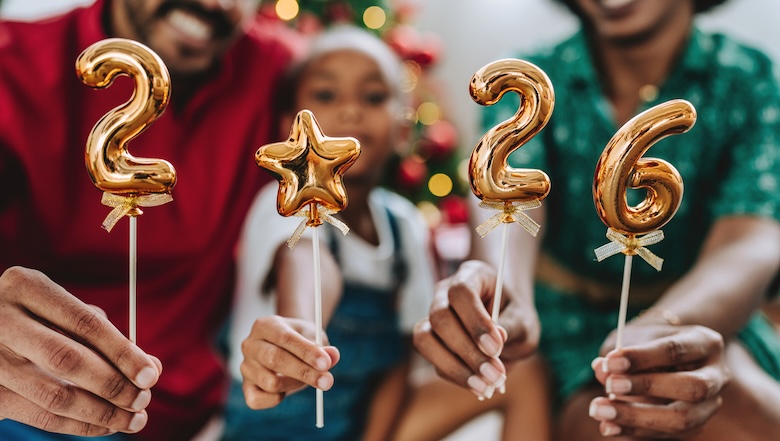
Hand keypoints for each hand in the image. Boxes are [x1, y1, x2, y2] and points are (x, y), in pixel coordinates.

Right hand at [0, 266, 161, 435]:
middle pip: (68, 360)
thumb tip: (151, 368)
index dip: (122, 352)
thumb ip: (106, 335)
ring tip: (133, 419)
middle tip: (144, 400)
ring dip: (102, 413)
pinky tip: (106, 425)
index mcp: (27, 287)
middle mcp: (1, 320)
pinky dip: (80, 426)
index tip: (151, 375)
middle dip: (114, 385)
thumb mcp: (64, 311)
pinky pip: (40, 417)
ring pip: (54, 396)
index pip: (85, 323)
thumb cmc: (37, 321)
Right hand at [240, 315, 339, 408]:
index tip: (326, 363)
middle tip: (328, 381)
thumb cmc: (301, 338)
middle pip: (274, 359)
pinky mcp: (246, 386)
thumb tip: (333, 356)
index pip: (285, 338)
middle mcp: (250, 344)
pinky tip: (287, 390)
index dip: (306, 352)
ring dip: (295, 384)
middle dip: (304, 372)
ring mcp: (245, 366)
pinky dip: (276, 399)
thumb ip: (322, 346)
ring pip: (270, 382)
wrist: (286, 344)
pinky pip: (257, 400)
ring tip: (309, 379)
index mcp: (265, 325)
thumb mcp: (314, 336)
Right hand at [412, 260, 538, 399]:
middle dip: (467, 350)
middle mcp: (445, 293)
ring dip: (455, 367)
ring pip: (426, 339)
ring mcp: (433, 317)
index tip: (496, 347)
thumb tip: (497, 338)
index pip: (461, 291)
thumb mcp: (524, 320)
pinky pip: (434, 361)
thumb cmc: (515, 318)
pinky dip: (457, 377)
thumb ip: (512, 325)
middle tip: (496, 374)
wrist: (506, 327)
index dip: (475, 320)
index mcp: (471, 276)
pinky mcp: (432, 343)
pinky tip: (480, 385)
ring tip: (485, 385)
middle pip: (440, 317)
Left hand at [590, 323, 728, 437]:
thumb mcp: (634, 337)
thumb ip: (620, 352)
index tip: (610, 362)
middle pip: (692, 388)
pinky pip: (669, 435)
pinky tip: (608, 426)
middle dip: (648, 387)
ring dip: (636, 417)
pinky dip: (635, 431)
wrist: (665, 354)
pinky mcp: (696, 426)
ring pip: (683, 419)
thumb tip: (601, 369)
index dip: (642, 357)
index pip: (676, 350)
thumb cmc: (648, 341)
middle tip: (609, 386)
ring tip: (599, 410)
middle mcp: (716, 375)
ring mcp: (710, 404)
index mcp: (705, 342)